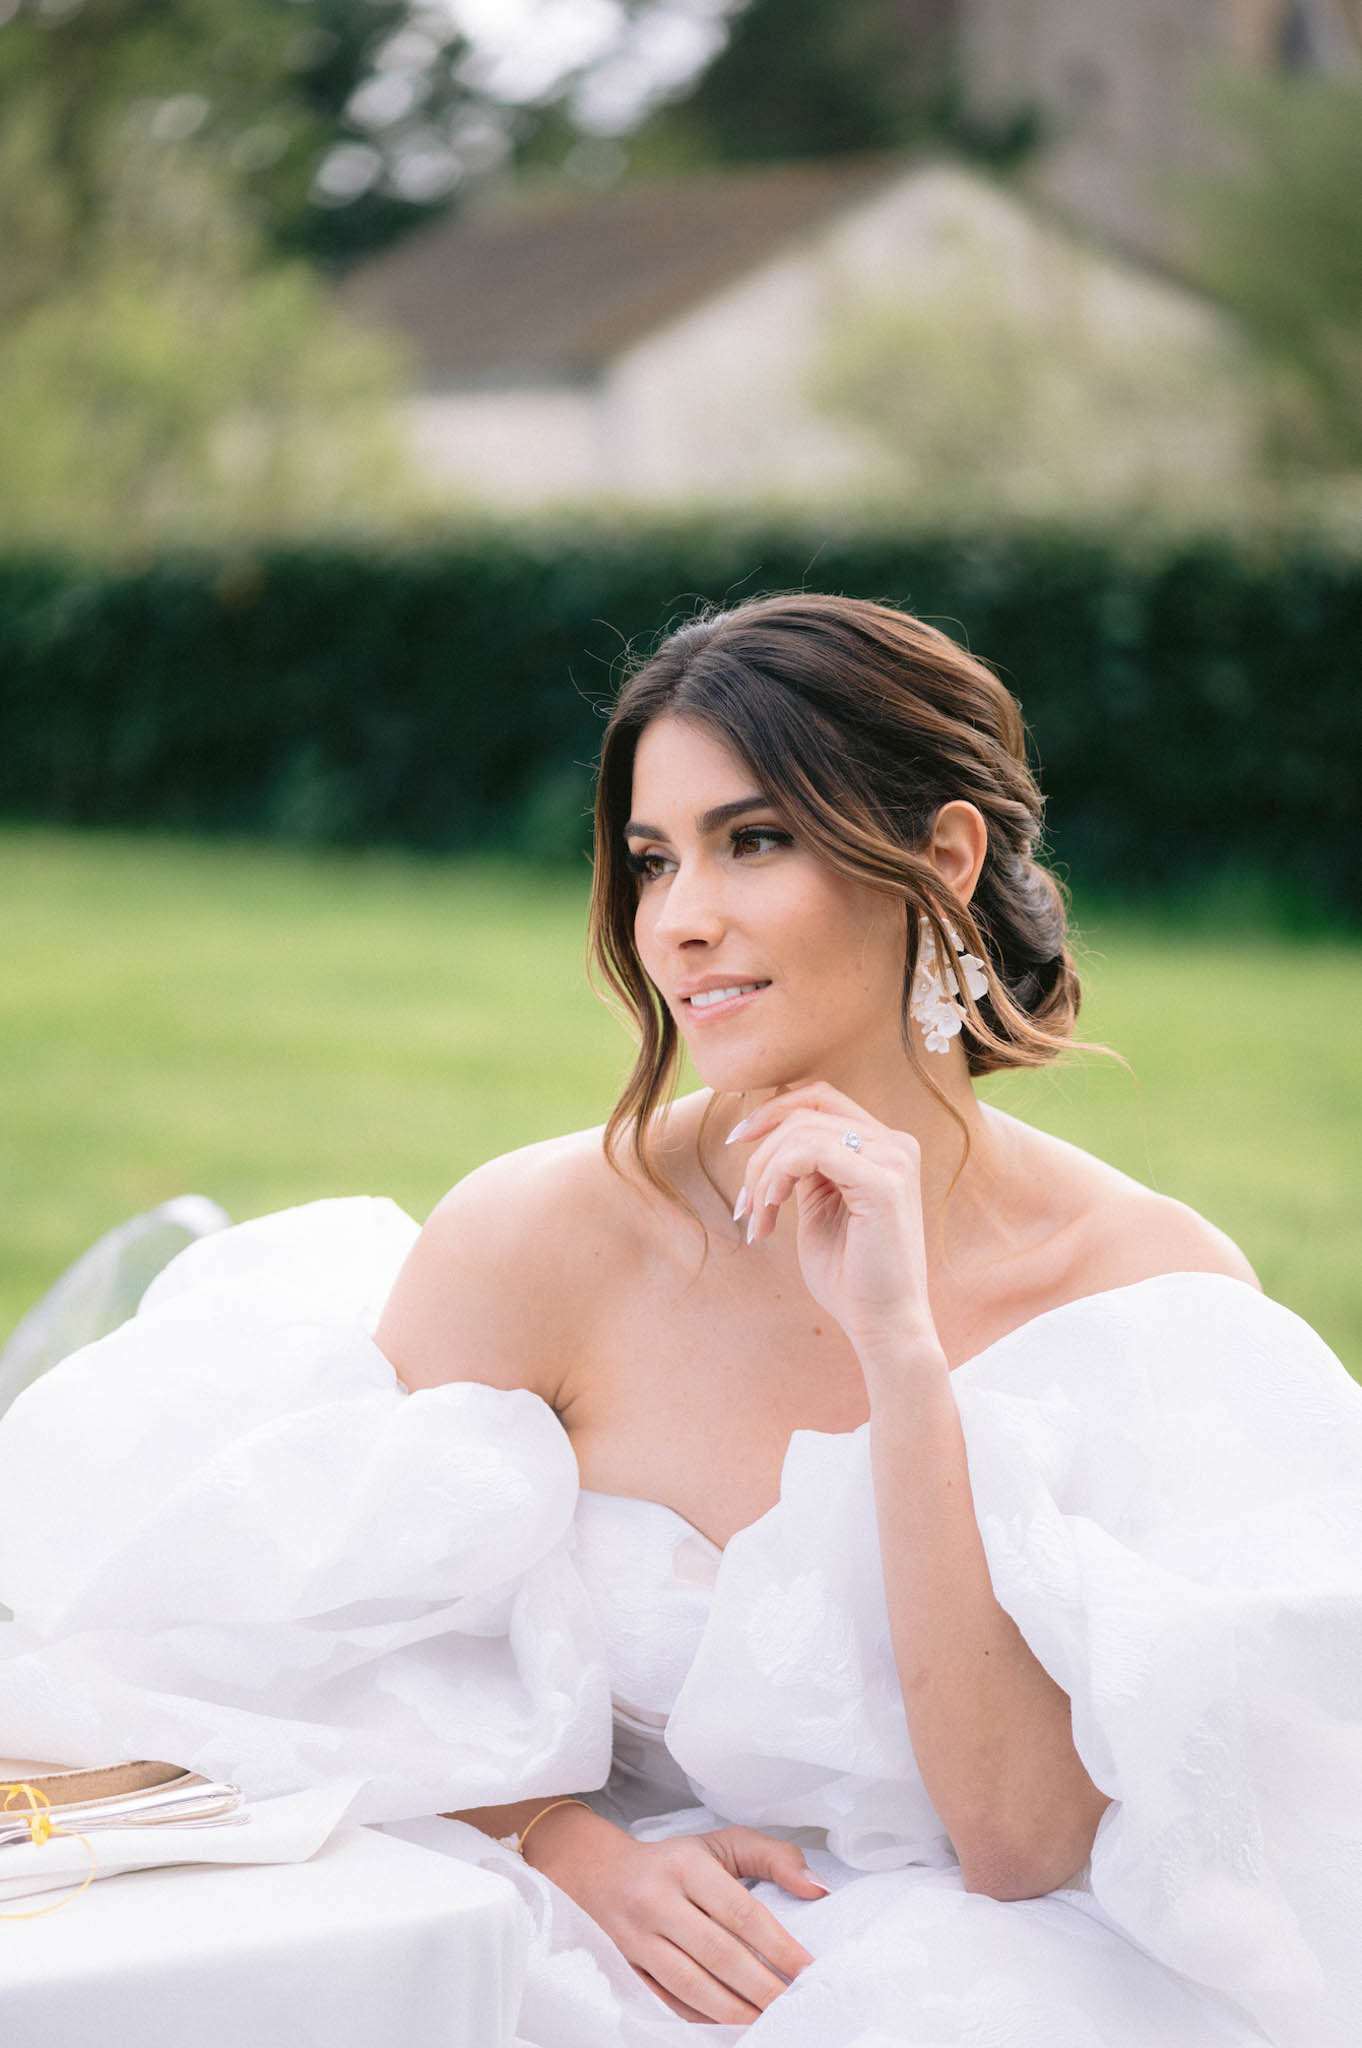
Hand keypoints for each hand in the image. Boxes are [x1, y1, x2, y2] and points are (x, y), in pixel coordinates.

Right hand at [527, 1809, 822, 2025]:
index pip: (739, 1911)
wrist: (600, 1874)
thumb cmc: (675, 1861)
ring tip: (767, 2019)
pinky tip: (731, 2022)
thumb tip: (817, 1888)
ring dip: (734, 2010)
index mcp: (686, 1865)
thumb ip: (773, 1857)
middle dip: (760, 1986)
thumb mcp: (722, 1843)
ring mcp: (637, 1938)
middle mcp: (657, 1900)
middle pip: (718, 1954)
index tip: (807, 1968)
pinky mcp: (627, 1968)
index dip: (777, 1945)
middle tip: (792, 2003)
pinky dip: (702, 2017)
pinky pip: (669, 2001)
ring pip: (691, 1984)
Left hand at [729, 1078, 937, 1360]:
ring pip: (802, 1131)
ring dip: (764, 1173)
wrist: (884, 1325)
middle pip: (807, 1107)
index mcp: (883, 1146)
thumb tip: (769, 1134)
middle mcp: (894, 1144)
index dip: (773, 1110)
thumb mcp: (819, 1206)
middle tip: (744, 1200)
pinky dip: (777, 1177)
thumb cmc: (849, 1275)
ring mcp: (893, 1159)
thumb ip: (805, 1167)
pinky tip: (771, 1211)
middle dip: (760, 1144)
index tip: (736, 1142)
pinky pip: (809, 1153)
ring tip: (757, 1218)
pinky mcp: (884, 1182)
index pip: (820, 1098)